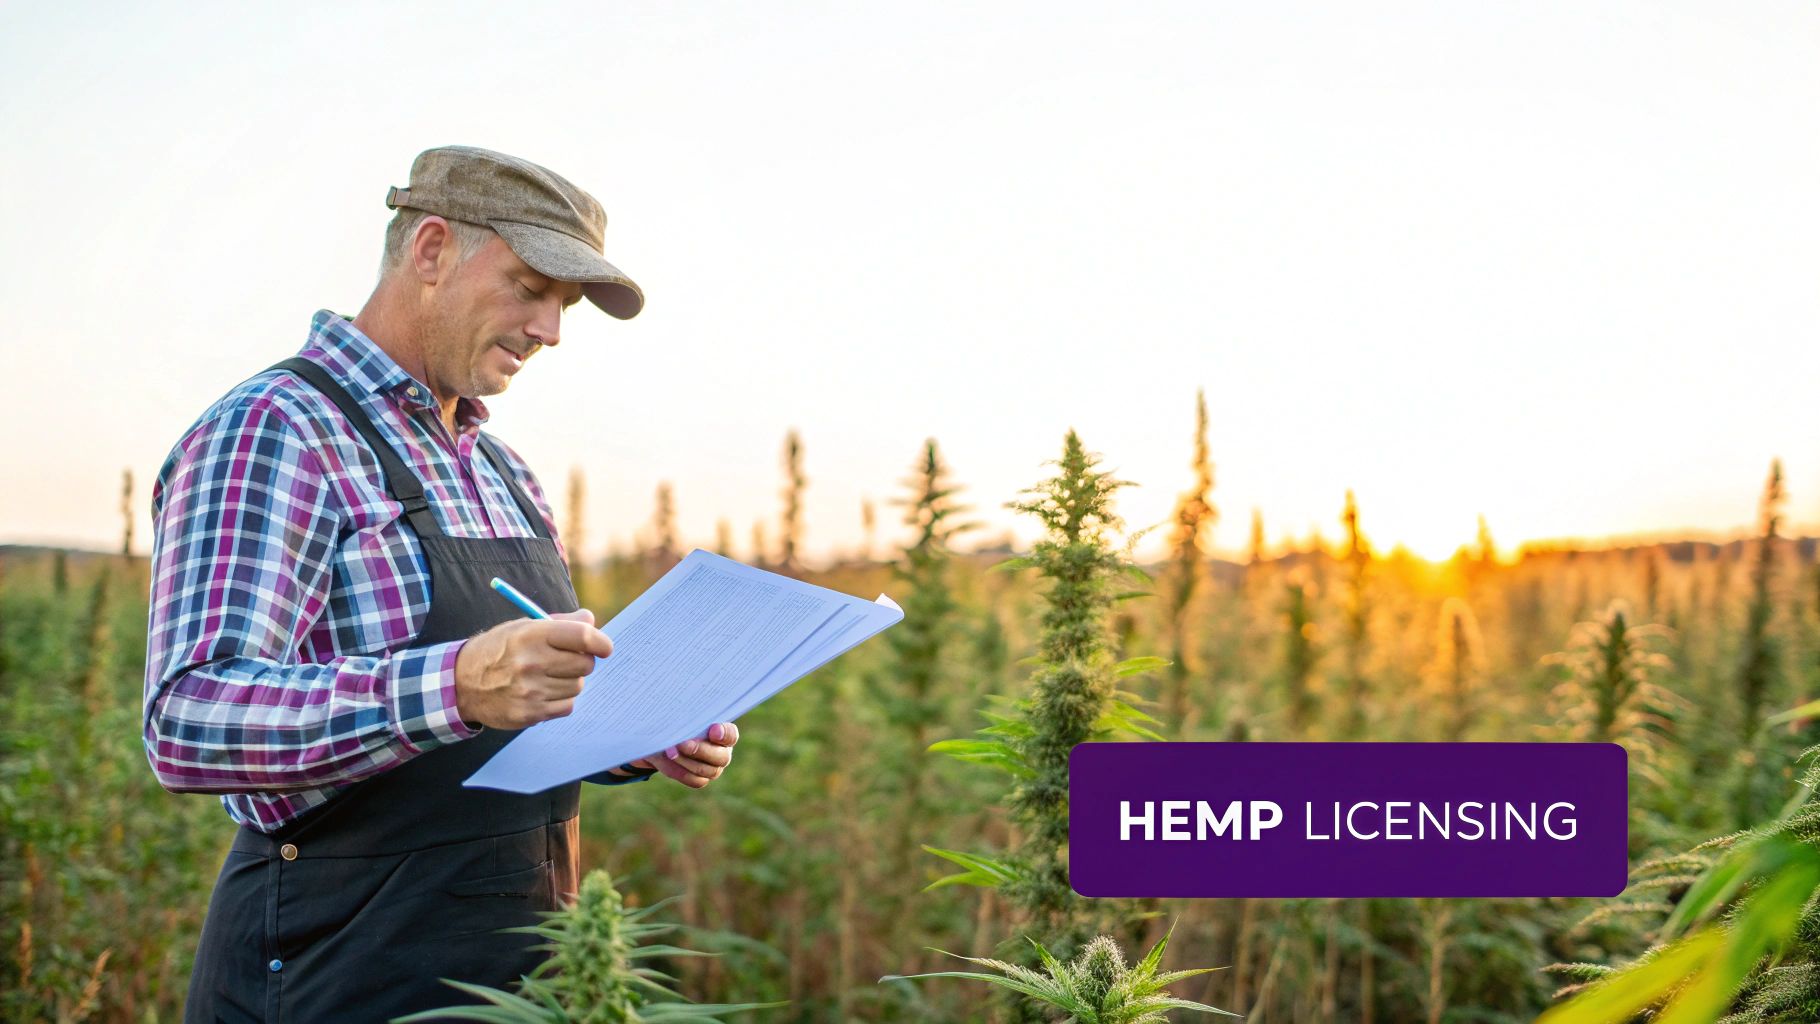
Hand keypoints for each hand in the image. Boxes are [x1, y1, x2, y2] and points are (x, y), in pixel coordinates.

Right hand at [453, 609, 611, 729]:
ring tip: (549, 676)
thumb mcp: (523, 626)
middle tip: (568, 660)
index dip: (600, 642)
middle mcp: (531, 662)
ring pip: (577, 686)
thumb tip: (591, 621)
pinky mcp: (529, 713)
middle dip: (583, 661)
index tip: (604, 647)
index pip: (582, 636)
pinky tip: (543, 692)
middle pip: (585, 664)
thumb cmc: (499, 649)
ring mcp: (530, 690)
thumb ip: (560, 623)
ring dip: (570, 681)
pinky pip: (567, 706)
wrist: (461, 683)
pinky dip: (561, 700)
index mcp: (531, 634)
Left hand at [626, 721, 738, 788]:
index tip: (713, 730)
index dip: (724, 734)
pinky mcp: (700, 779)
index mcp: (724, 733)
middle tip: (682, 744)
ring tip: (669, 751)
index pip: (731, 735)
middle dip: (700, 750)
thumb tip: (683, 718)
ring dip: (686, 761)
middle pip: (722, 757)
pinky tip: (667, 761)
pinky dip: (680, 771)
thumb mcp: (681, 716)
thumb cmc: (677, 722)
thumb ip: (687, 718)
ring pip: (707, 770)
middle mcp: (723, 752)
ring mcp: (713, 768)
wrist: (664, 739)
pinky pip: (695, 780)